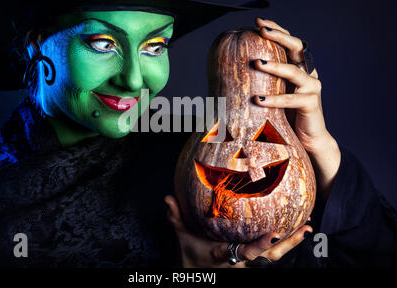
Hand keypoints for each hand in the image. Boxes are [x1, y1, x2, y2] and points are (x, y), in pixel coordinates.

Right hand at [165, 195, 312, 267]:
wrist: (198, 276)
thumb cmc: (192, 257)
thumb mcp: (183, 238)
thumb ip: (176, 218)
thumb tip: (168, 198)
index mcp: (225, 256)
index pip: (245, 253)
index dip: (260, 246)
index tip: (274, 235)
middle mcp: (241, 264)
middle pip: (269, 258)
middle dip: (288, 244)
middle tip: (305, 229)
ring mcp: (248, 266)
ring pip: (274, 258)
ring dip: (292, 243)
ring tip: (306, 228)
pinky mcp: (252, 264)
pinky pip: (271, 256)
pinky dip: (284, 245)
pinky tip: (293, 231)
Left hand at [254, 17, 340, 198]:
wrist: (307, 139)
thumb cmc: (284, 114)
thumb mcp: (271, 91)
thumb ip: (260, 79)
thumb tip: (229, 69)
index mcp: (298, 66)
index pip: (288, 42)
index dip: (276, 30)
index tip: (258, 21)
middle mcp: (308, 73)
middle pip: (297, 47)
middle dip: (279, 37)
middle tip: (261, 31)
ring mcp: (311, 88)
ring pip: (295, 72)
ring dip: (275, 66)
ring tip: (257, 63)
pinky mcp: (311, 104)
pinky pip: (293, 99)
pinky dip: (275, 99)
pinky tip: (259, 100)